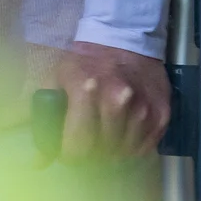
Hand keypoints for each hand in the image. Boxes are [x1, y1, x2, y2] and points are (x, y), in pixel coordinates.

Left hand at [49, 43, 171, 161]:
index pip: (77, 146)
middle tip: (88, 146)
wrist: (125, 38)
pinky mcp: (162, 111)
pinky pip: (147, 146)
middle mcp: (118, 100)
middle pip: (102, 151)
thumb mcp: (54, 82)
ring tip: (107, 142)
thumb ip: (43, 121)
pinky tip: (125, 139)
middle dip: (92, 155)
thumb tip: (38, 163)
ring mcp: (143, 107)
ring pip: (125, 152)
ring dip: (114, 153)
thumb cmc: (85, 63)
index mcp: (86, 91)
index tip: (69, 151)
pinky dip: (135, 149)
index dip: (70, 155)